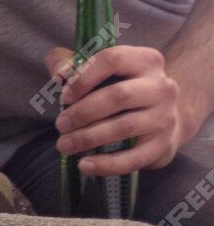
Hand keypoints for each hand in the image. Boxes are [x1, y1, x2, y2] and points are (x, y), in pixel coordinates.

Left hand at [44, 44, 185, 173]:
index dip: (84, 78)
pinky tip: (85, 165)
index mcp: (145, 60)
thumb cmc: (117, 88)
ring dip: (89, 138)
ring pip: (125, 127)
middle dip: (83, 112)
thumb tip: (58, 75)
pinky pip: (134, 158)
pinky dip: (107, 164)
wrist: (161, 118)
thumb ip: (68, 63)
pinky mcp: (164, 146)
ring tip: (64, 145)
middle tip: (60, 125)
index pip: (112, 60)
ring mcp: (166, 117)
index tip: (64, 96)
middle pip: (119, 96)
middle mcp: (162, 87)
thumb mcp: (95, 70)